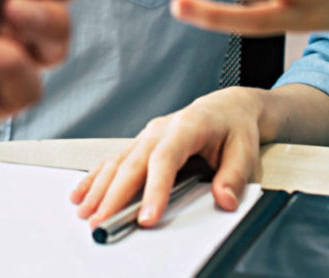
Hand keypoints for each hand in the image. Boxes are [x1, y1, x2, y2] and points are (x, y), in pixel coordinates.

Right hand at [70, 89, 263, 229]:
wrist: (227, 107)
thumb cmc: (234, 127)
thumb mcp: (245, 150)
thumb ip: (234, 176)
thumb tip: (224, 199)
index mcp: (188, 126)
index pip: (165, 159)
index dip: (154, 189)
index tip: (147, 217)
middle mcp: (161, 129)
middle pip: (132, 163)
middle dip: (114, 195)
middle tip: (103, 221)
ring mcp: (147, 135)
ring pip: (117, 162)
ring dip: (99, 188)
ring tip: (86, 212)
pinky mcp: (140, 144)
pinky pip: (114, 160)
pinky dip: (96, 178)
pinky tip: (82, 194)